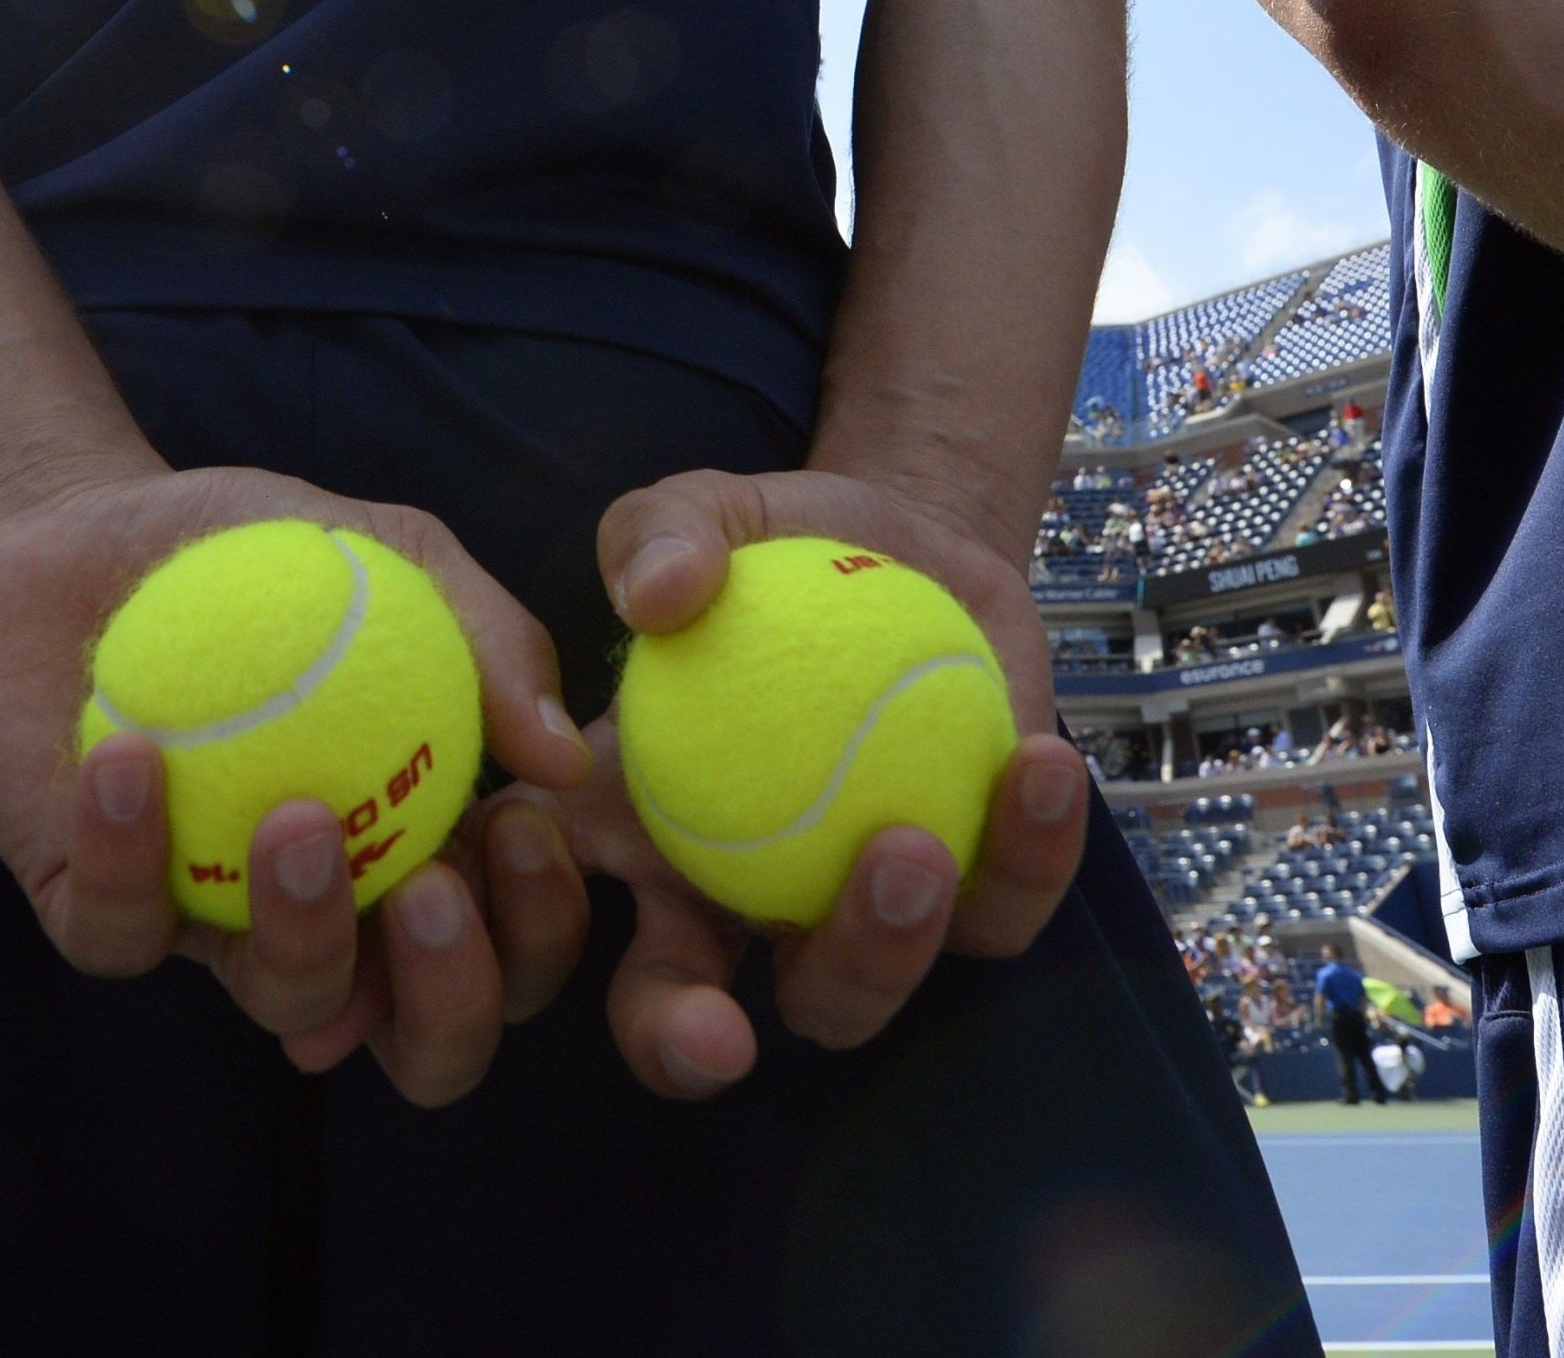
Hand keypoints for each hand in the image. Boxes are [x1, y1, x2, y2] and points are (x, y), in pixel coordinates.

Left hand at [0, 462, 590, 1104]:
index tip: (522, 819)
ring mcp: (220, 925)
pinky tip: (129, 760)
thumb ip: (490, 640)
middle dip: (453, 999)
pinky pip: (121, 933)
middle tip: (432, 888)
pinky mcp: (98, 912)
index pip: (516, 944)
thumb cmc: (256, 547)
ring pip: (287, 1002)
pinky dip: (128, 857)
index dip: (538, 922)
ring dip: (306, 933)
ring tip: (296, 818)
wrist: (80, 526)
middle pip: (429, 1043)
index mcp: (426, 849)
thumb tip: (565, 761)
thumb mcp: (393, 556)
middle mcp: (337, 916)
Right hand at [541, 467, 1093, 1096]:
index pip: (546, 918)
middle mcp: (727, 903)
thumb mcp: (703, 515)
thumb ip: (658, 535)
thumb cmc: (777, 547)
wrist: (911, 546)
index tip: (549, 863)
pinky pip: (997, 914)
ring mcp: (847, 916)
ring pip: (850, 995)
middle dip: (683, 1047)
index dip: (525, 934)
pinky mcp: (970, 897)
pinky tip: (1038, 765)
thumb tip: (660, 593)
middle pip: (683, 1022)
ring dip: (877, 949)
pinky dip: (1021, 854)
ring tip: (910, 844)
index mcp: (630, 836)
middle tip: (718, 1031)